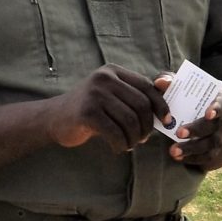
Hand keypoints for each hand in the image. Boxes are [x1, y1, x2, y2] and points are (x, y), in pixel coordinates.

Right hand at [43, 67, 168, 153]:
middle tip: (143, 139)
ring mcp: (94, 94)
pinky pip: (115, 132)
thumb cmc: (90, 111)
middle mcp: (104, 78)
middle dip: (147, 126)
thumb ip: (134, 98)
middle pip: (140, 104)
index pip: (146, 86)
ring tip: (130, 144)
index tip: (166, 120)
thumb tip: (167, 112)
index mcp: (113, 72)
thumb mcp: (112, 98)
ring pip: (130, 120)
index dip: (161, 104)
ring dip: (134, 138)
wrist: (54, 119)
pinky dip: (121, 144)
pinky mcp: (87, 112)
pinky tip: (119, 148)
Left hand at [163, 83, 221, 171]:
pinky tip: (178, 158)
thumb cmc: (191, 96)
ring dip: (192, 148)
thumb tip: (160, 83)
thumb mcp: (184, 85)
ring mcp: (221, 135)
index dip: (217, 108)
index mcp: (220, 98)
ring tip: (173, 151)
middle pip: (214, 125)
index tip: (208, 114)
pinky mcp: (215, 149)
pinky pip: (207, 157)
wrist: (210, 115)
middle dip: (197, 130)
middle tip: (179, 133)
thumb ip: (172, 81)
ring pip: (210, 144)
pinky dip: (193, 159)